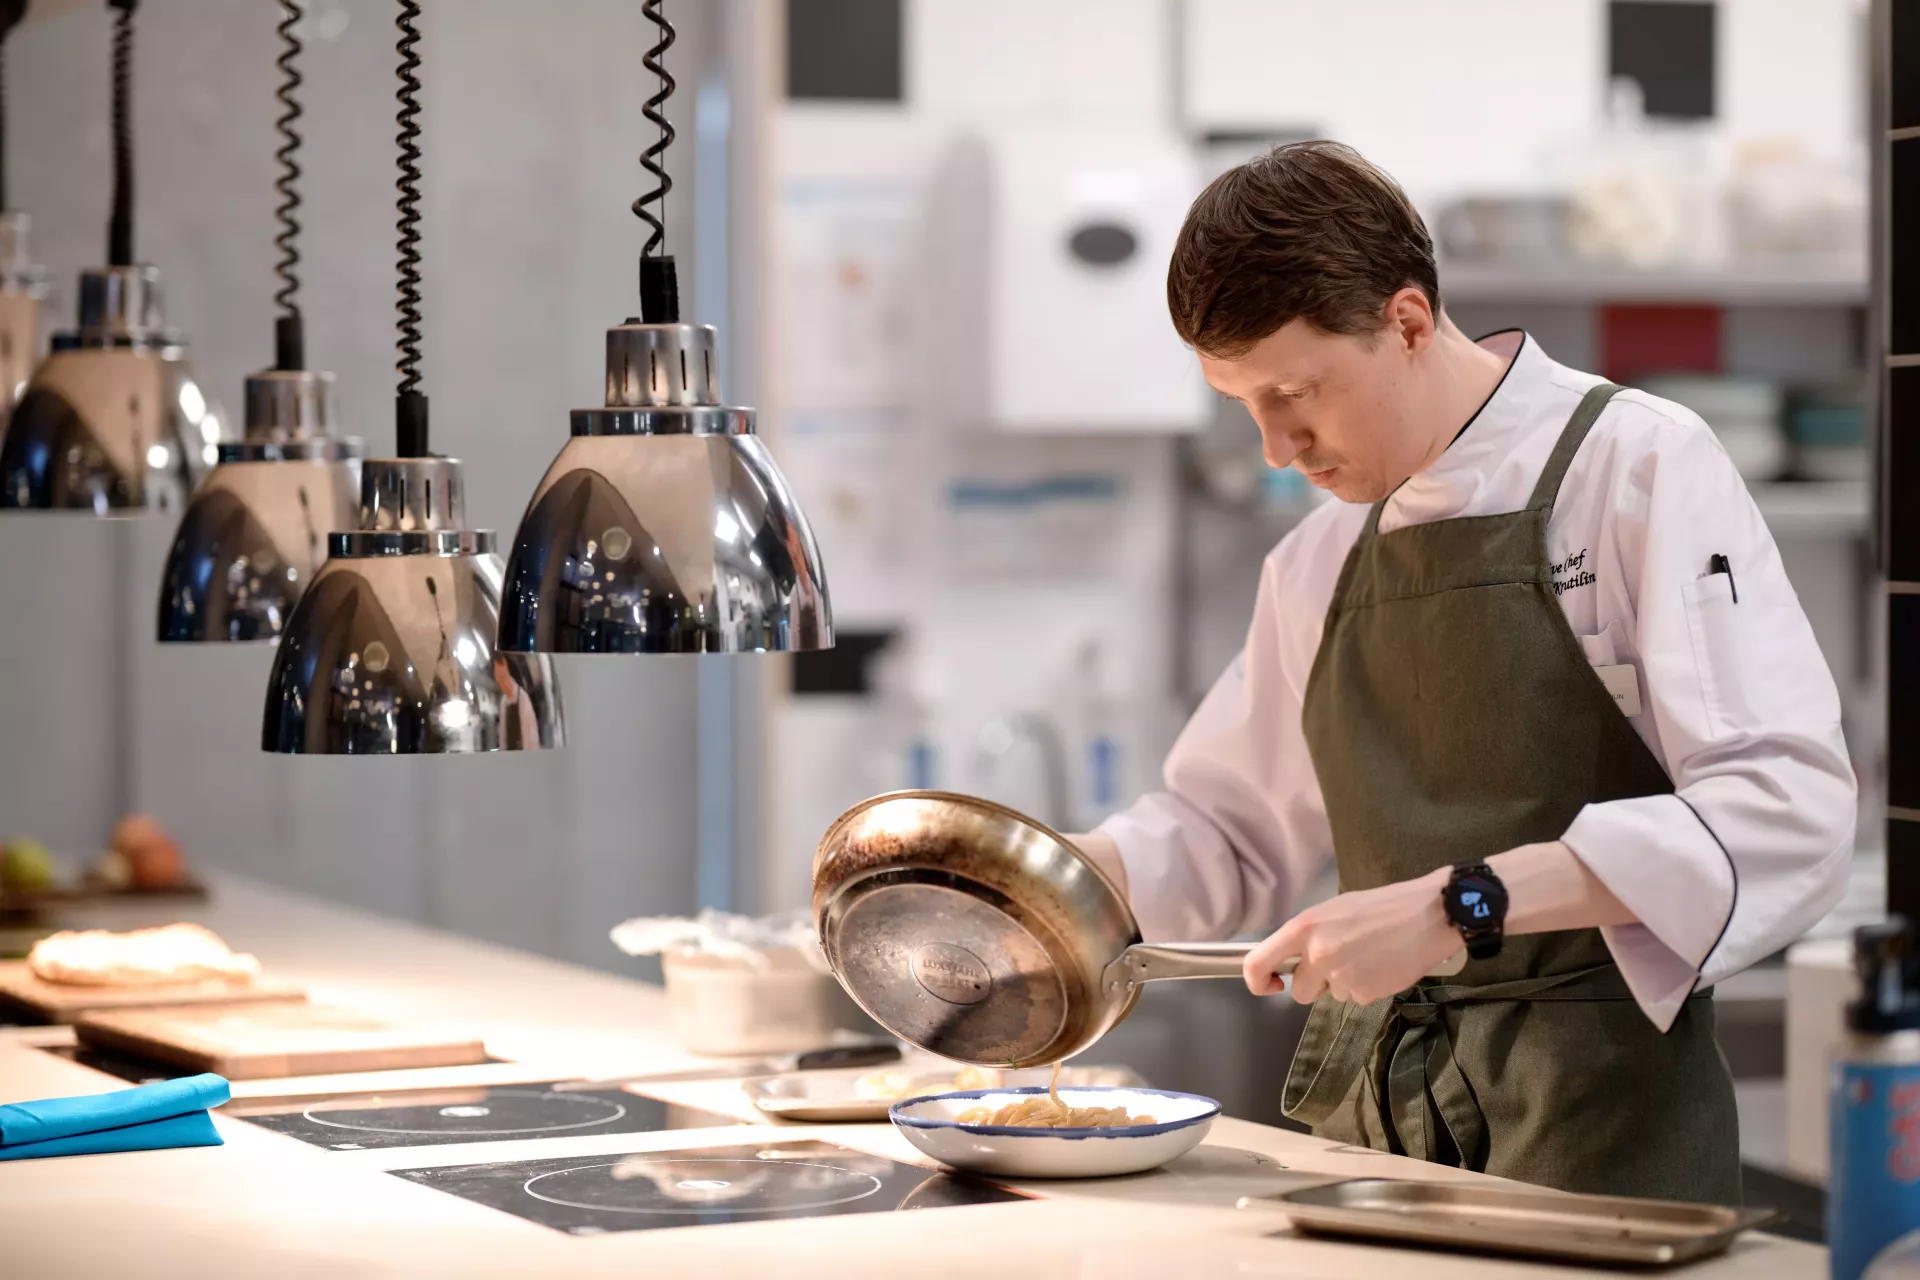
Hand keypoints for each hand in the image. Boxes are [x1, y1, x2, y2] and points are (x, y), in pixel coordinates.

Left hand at [1243, 866, 1459, 1003]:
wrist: (1430, 915)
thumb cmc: (1383, 907)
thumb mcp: (1334, 910)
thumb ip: (1308, 935)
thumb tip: (1291, 958)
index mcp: (1304, 928)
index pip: (1257, 963)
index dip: (1257, 981)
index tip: (1271, 985)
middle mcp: (1317, 954)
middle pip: (1299, 991)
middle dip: (1316, 983)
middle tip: (1342, 960)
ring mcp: (1341, 976)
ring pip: (1330, 995)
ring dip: (1344, 984)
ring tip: (1368, 957)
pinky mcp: (1365, 993)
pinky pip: (1356, 998)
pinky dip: (1366, 987)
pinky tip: (1382, 966)